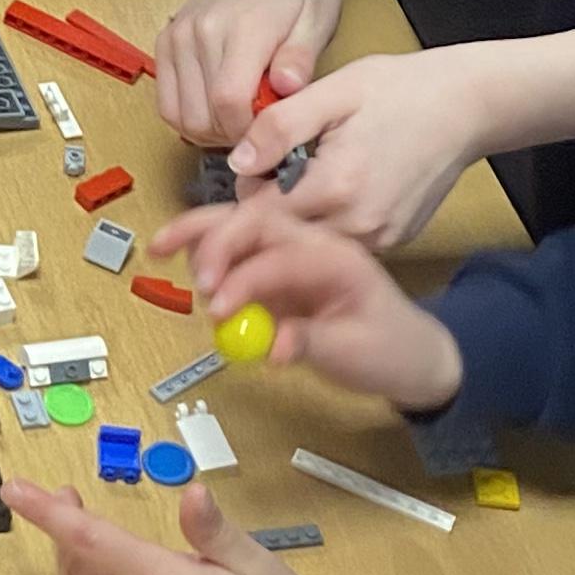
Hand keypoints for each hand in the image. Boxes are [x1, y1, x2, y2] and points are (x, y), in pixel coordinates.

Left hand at [5, 482, 334, 574]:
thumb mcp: (253, 562)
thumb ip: (212, 529)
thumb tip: (192, 492)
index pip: (88, 538)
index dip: (47, 512)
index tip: (15, 491)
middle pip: (77, 568)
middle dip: (65, 532)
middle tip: (72, 502)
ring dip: (73, 571)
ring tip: (89, 548)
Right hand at [155, 0, 342, 146]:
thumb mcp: (319, 17)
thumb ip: (301, 56)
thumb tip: (287, 88)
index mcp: (243, 26)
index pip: (229, 100)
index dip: (249, 131)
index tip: (271, 132)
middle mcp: (202, 30)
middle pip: (201, 115)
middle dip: (231, 136)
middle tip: (259, 129)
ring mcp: (178, 36)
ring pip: (179, 115)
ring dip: (209, 131)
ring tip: (239, 119)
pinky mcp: (165, 42)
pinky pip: (165, 102)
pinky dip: (189, 117)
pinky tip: (217, 110)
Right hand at [159, 208, 464, 412]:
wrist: (412, 351)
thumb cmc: (389, 348)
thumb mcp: (355, 353)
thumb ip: (310, 344)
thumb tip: (271, 345)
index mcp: (336, 258)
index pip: (280, 255)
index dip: (243, 277)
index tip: (217, 309)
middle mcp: (310, 244)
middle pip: (251, 221)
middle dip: (206, 235)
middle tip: (166, 257)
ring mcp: (291, 254)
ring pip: (237, 228)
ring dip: (198, 235)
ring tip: (162, 252)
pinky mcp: (276, 271)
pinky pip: (235, 253)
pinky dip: (203, 252)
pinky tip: (179, 262)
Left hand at [228, 47, 496, 250]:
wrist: (467, 107)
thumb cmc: (402, 90)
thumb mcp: (334, 92)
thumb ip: (280, 127)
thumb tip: (239, 163)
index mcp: (338, 187)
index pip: (259, 221)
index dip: (232, 214)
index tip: (217, 210)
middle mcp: (360, 226)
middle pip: (281, 242)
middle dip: (258, 219)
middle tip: (258, 182)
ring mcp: (380, 240)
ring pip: (308, 249)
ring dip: (289, 225)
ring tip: (294, 180)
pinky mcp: (393, 242)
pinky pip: (338, 245)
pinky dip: (320, 227)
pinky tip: (323, 192)